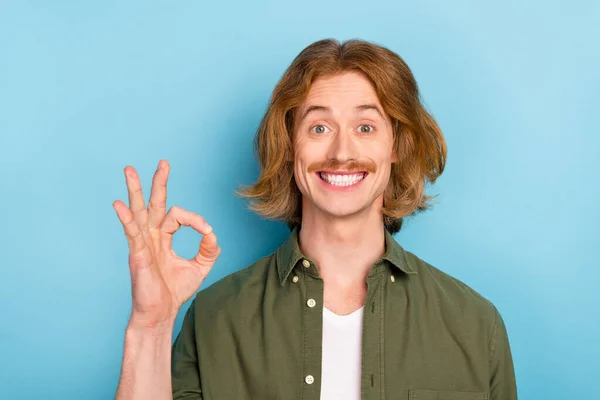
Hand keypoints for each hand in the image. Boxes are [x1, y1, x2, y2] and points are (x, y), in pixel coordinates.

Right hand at [112, 160, 219, 328]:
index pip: (178, 216)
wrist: (161, 314)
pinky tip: (119, 204)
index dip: (195, 220)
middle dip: (159, 182)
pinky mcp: (138, 254)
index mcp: (163, 238)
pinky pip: (132, 232)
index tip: (207, 232)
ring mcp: (143, 244)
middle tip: (164, 162)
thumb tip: (212, 232)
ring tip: (130, 170)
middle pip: (154, 203)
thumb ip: (208, 249)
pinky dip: (126, 218)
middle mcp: (151, 237)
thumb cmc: (174, 292)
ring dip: (135, 190)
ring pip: (138, 212)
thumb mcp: (199, 267)